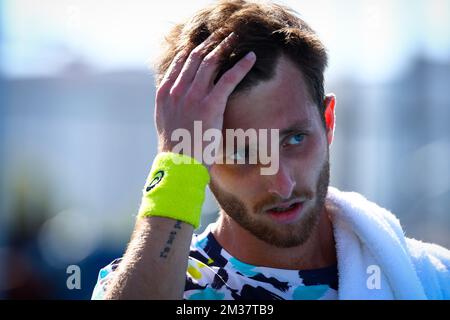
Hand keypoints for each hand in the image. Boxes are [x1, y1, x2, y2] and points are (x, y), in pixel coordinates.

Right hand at [154, 31, 256, 168]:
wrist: (178, 165)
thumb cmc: (175, 148)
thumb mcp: (165, 123)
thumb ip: (170, 105)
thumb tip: (177, 98)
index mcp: (165, 94)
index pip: (178, 63)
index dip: (192, 51)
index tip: (203, 44)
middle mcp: (177, 90)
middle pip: (195, 58)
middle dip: (209, 43)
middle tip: (221, 35)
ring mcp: (193, 96)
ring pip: (210, 63)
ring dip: (224, 47)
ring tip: (234, 38)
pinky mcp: (211, 104)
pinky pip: (228, 78)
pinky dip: (241, 66)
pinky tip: (250, 58)